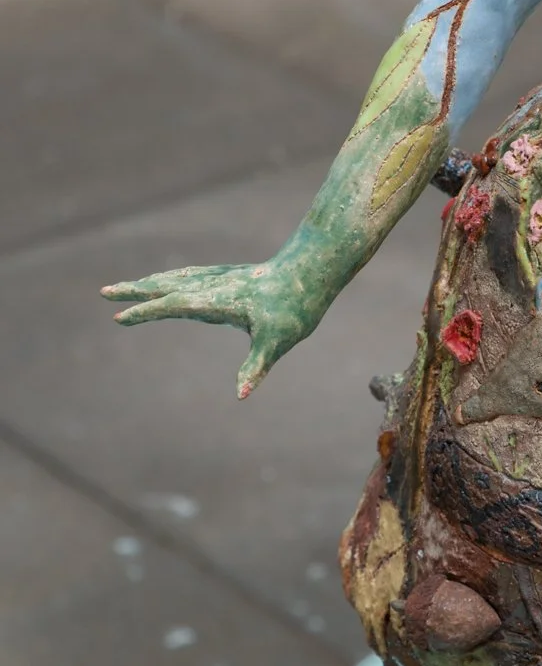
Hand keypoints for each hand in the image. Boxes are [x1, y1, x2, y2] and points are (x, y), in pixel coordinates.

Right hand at [102, 251, 328, 397]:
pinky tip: (168, 280)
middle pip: (167, 287)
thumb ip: (257, 366)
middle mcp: (214, 286)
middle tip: (105, 292)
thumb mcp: (278, 341)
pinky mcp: (229, 277)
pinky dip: (171, 279)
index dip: (147, 312)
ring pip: (177, 279)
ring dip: (150, 283)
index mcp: (218, 301)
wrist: (313, 271)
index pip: (173, 306)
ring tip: (126, 287)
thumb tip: (241, 394)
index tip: (120, 318)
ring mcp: (220, 279)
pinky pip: (190, 276)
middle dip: (136, 291)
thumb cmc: (296, 307)